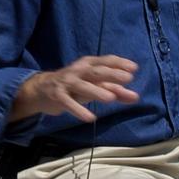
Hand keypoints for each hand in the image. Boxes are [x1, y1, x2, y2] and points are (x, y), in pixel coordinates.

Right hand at [9, 54, 139, 124]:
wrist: (42, 89)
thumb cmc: (74, 85)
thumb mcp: (94, 85)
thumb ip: (115, 90)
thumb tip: (136, 97)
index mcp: (88, 64)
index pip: (105, 61)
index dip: (119, 63)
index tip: (134, 68)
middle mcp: (78, 71)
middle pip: (96, 71)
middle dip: (112, 74)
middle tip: (128, 78)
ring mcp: (67, 83)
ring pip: (83, 86)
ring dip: (97, 91)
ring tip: (111, 98)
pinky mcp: (58, 96)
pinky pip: (69, 103)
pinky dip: (79, 110)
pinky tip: (90, 118)